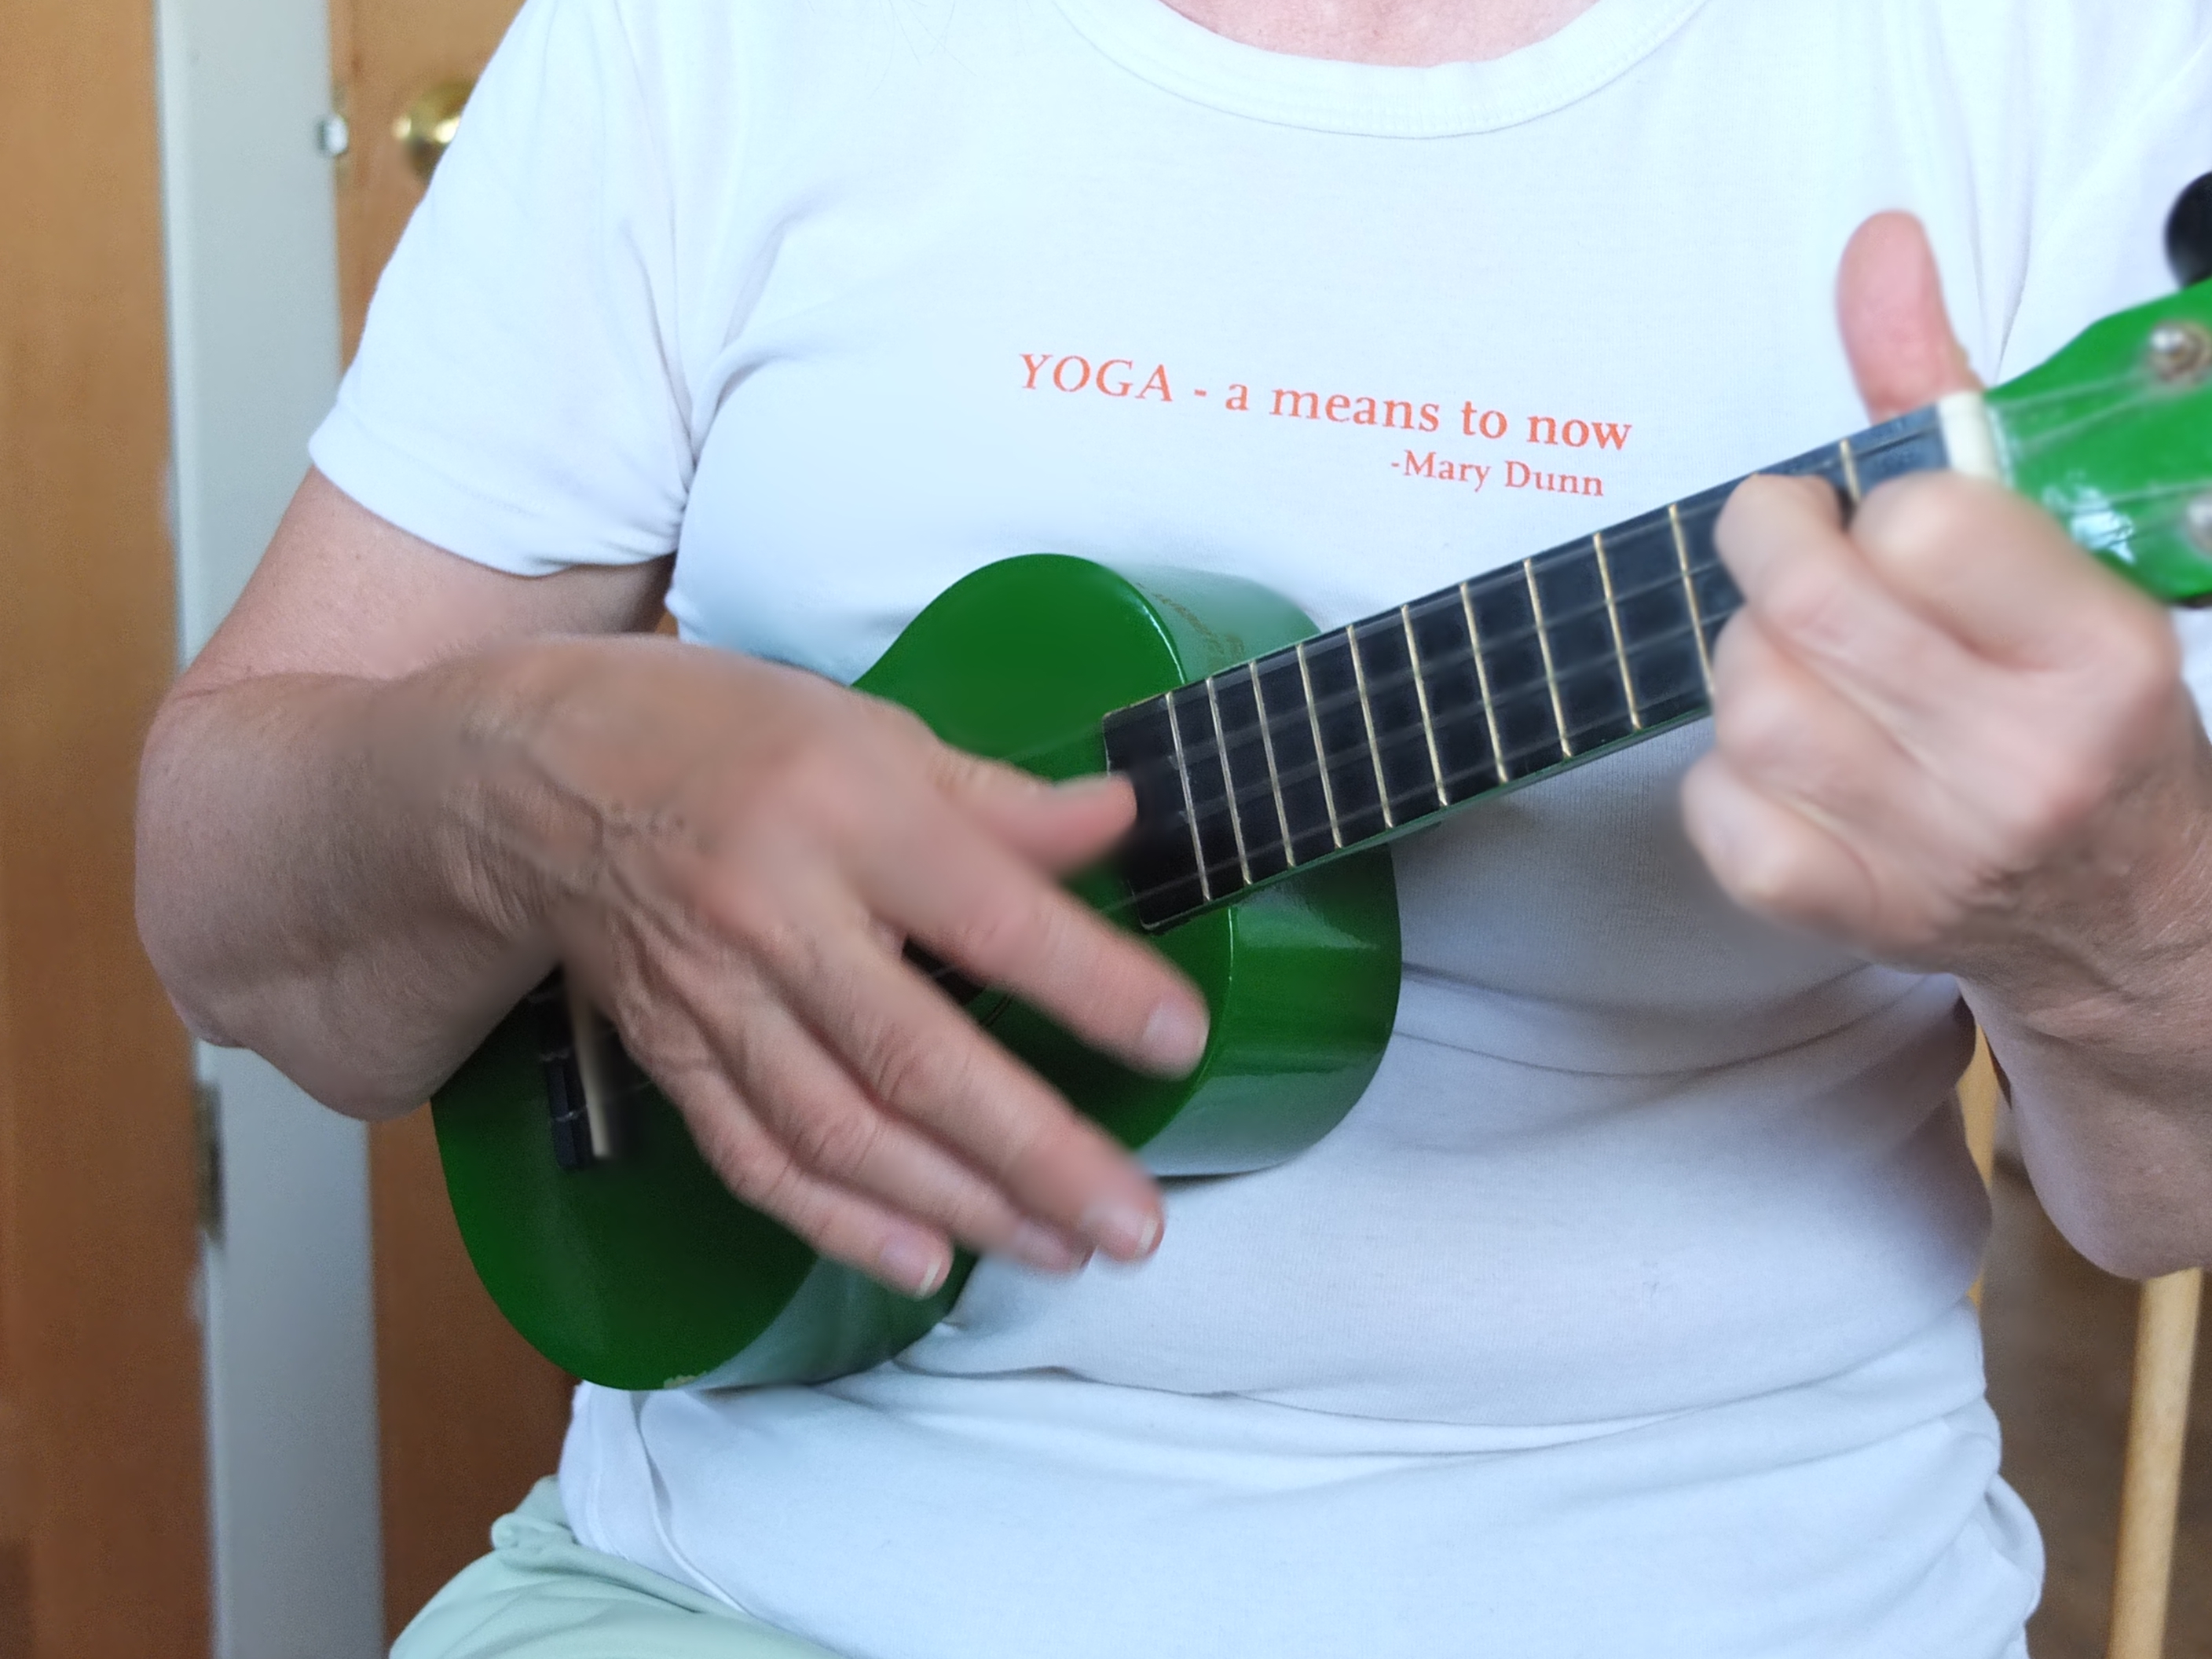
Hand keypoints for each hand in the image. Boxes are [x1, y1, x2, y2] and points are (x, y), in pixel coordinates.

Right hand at [479, 637, 1209, 1295]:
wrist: (529, 777)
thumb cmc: (719, 735)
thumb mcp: (865, 728)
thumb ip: (997, 797)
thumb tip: (1122, 822)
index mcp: (842, 811)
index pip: (988, 912)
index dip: (1089, 984)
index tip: (1177, 1039)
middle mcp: (776, 915)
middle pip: (915, 1057)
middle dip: (1034, 1154)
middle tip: (1133, 1224)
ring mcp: (715, 999)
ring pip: (842, 1131)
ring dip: (958, 1206)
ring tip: (1060, 1251)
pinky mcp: (674, 1058)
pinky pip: (758, 1159)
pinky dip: (840, 1223)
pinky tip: (923, 1262)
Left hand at [1683, 214, 2211, 1008]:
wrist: (2131, 917)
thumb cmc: (2086, 715)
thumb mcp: (2061, 554)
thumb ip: (1946, 401)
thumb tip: (1876, 249)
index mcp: (2095, 655)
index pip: (1922, 525)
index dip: (1866, 500)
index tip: (1870, 513)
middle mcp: (2019, 760)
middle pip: (1807, 612)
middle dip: (1768, 550)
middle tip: (1792, 549)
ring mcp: (1933, 853)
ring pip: (1752, 709)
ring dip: (1745, 658)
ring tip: (1801, 657)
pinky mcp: (1856, 915)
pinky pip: (1723, 820)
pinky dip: (1725, 778)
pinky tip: (1786, 762)